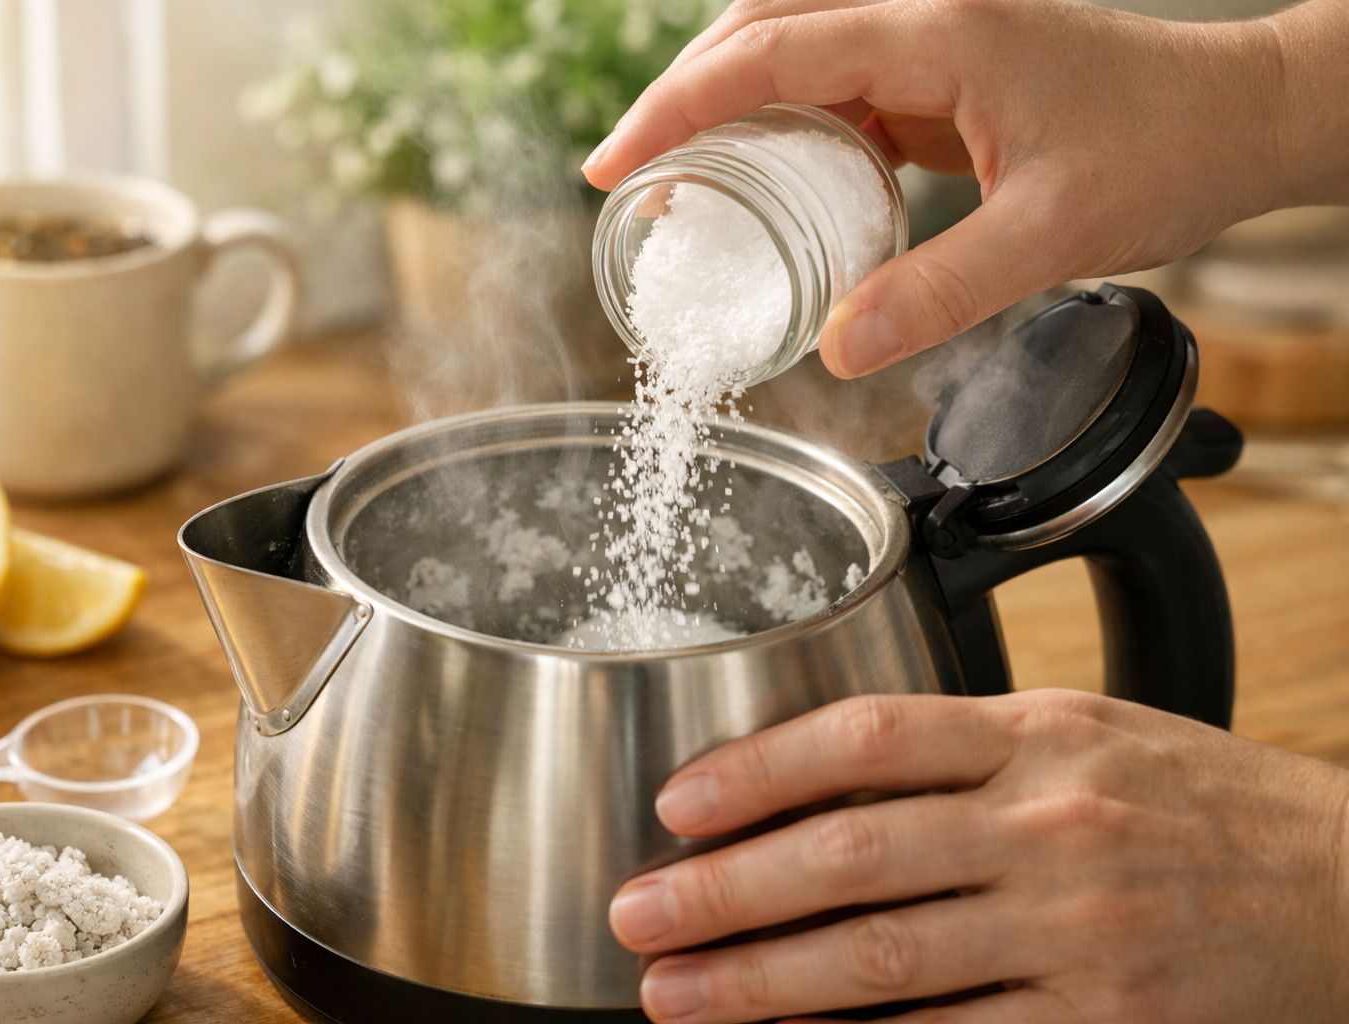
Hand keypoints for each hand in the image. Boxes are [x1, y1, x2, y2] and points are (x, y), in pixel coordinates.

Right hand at [582, 0, 1348, 377]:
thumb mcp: (1052, 235)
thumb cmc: (1165, 151)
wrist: (1237, 118)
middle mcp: (924, 13)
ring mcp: (930, 35)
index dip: (681, 108)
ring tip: (681, 180)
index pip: (775, 52)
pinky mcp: (940, 69)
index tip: (617, 165)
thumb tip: (838, 350)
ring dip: (727, 104)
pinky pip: (835, 84)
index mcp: (942, 29)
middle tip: (630, 172)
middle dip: (683, 93)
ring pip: (793, 47)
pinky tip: (765, 183)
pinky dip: (783, 127)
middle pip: (763, 24)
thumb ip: (941, 292)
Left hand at [609, 690, 1348, 1022]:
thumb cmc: (1204, 804)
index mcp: (1044, 734)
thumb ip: (968, 748)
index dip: (757, 769)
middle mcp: (1053, 827)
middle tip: (637, 915)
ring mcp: (1078, 934)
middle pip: (852, 855)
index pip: (867, 738)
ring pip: (885, 962)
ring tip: (677, 995)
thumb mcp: (1090, 732)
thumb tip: (824, 781)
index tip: (677, 801)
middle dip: (725, 890)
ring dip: (763, 984)